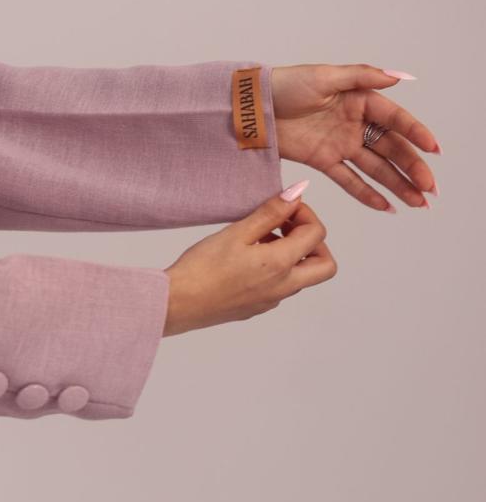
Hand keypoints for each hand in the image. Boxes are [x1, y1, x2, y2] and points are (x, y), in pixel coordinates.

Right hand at [162, 187, 335, 336]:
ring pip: (302, 276)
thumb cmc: (202, 268)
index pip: (317, 234)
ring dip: (293, 254)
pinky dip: (276, 268)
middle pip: (324, 265)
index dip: (305, 214)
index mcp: (281, 264)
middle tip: (287, 226)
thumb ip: (271, 212)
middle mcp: (283, 287)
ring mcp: (272, 300)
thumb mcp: (237, 231)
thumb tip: (297, 193)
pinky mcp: (257, 307)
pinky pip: (281, 286)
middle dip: (314, 241)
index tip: (284, 207)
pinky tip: (247, 258)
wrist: (177, 303)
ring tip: (259, 238)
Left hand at [270, 64, 440, 210]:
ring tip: (418, 203)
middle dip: (412, 168)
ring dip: (397, 185)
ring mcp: (340, 143)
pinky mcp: (323, 160)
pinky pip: (349, 180)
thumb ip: (362, 77)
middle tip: (430, 188)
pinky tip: (387, 206)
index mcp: (360, 100)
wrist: (253, 107)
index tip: (434, 150)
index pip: (395, 120)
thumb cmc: (286, 84)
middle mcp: (355, 123)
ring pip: (375, 168)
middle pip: (391, 149)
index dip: (416, 134)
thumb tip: (398, 77)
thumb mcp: (325, 76)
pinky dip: (367, 193)